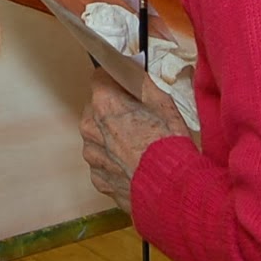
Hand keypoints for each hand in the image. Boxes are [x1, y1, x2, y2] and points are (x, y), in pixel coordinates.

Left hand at [78, 71, 189, 212]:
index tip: (126, 86)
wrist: (171, 189)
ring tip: (137, 146)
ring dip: (110, 137)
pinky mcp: (98, 179)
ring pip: (97, 137)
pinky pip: (102, 162)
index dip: (114, 80)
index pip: (99, 78)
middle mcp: (90, 128)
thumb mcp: (163, 102)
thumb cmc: (169, 144)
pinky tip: (134, 165)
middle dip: (112, 109)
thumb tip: (131, 70)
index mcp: (103, 104)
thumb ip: (141, 82)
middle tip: (137, 118)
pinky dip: (114, 162)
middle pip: (95, 108)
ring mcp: (92, 156)